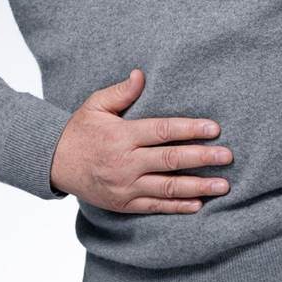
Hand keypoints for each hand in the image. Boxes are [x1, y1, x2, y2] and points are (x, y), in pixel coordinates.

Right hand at [50, 68, 232, 212]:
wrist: (54, 163)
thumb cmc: (80, 131)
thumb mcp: (95, 105)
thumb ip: (121, 92)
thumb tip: (141, 74)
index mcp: (122, 135)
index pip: (163, 131)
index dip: (190, 129)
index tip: (214, 129)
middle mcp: (125, 162)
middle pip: (171, 159)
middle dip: (202, 158)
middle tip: (228, 156)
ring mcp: (126, 186)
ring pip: (168, 187)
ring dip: (198, 186)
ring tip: (223, 185)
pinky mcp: (124, 204)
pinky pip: (155, 206)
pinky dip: (178, 207)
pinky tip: (198, 204)